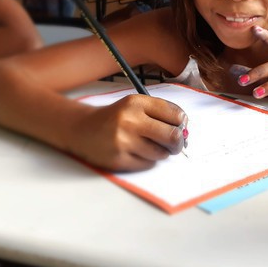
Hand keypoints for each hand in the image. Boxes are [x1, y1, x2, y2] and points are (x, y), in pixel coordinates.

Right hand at [66, 94, 186, 171]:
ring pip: (161, 153)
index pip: (175, 114)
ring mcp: (123, 141)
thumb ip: (160, 113)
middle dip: (178, 142)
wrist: (82, 130)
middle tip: (175, 144)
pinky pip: (147, 164)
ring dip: (161, 152)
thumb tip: (185, 131)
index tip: (180, 126)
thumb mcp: (134, 106)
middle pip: (172, 136)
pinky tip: (137, 153)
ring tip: (149, 146)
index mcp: (136, 103)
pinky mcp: (118, 160)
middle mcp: (129, 120)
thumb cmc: (115, 118)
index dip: (182, 123)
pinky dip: (148, 160)